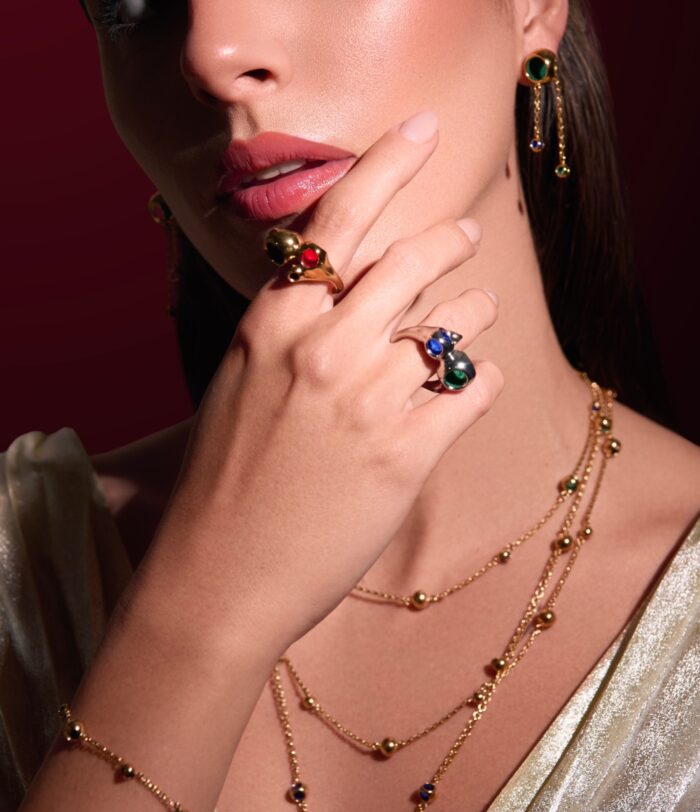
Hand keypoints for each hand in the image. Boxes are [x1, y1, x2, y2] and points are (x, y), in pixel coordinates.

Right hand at [148, 110, 503, 656]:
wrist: (221, 573)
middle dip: (450, 237)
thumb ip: (293, 328)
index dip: (386, 163)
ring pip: (455, 322)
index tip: (421, 128)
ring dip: (472, 308)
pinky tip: (473, 384)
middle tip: (467, 230)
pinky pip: (472, 389)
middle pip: (413, 258)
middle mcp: (325, 347)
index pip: (339, 217)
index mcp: (275, 322)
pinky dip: (480, 380)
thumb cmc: (227, 477)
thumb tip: (351, 291)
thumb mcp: (244, 381)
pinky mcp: (409, 453)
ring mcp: (370, 399)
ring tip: (476, 306)